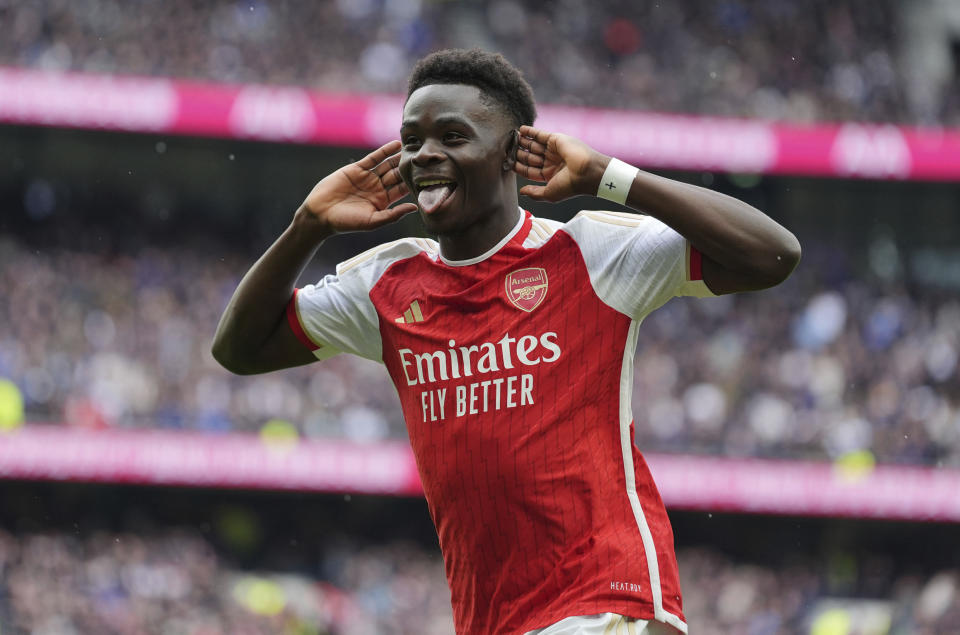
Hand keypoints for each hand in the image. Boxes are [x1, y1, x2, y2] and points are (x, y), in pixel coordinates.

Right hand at [300, 140, 417, 235]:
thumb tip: (414, 207)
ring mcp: (368, 178)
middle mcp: (378, 188)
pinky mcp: (357, 169)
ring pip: (387, 165)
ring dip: (399, 157)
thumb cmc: (346, 222)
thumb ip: (393, 215)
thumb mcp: (372, 221)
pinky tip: (396, 144)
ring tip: (414, 148)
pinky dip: (384, 151)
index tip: (429, 177)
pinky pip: (373, 158)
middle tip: (425, 159)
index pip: (402, 190)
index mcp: (383, 202)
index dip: (414, 184)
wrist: (321, 214)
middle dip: (409, 168)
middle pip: (397, 176)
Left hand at [513, 126, 608, 201]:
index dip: (518, 166)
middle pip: (530, 157)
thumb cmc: (570, 186)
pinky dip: (530, 131)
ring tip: (511, 139)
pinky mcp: (556, 139)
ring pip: (533, 145)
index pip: (529, 170)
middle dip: (518, 153)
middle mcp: (551, 161)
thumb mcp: (549, 193)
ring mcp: (553, 150)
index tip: (508, 163)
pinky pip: (540, 134)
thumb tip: (521, 192)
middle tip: (506, 150)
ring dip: (522, 142)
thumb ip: (534, 193)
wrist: (586, 172)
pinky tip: (520, 130)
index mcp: (549, 175)